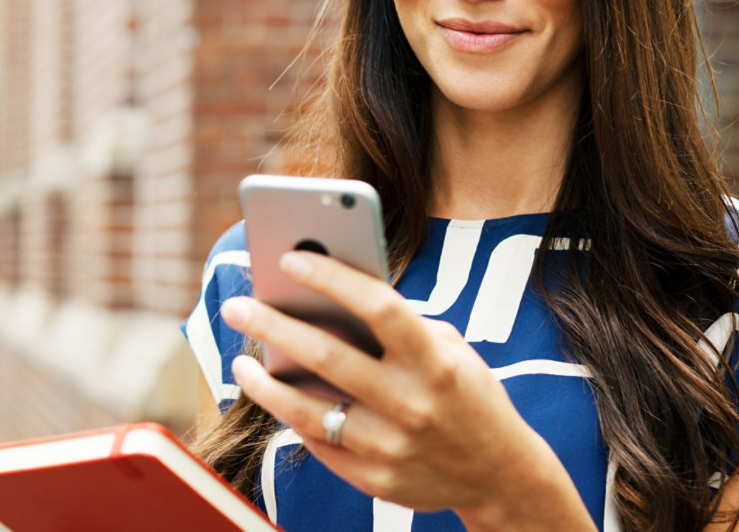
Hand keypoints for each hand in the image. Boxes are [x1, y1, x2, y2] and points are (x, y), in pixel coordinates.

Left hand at [219, 250, 594, 530]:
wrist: (501, 476)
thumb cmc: (465, 393)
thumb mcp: (450, 350)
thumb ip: (398, 327)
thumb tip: (326, 297)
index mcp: (435, 360)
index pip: (378, 306)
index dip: (332, 277)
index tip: (289, 258)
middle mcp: (412, 403)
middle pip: (328, 356)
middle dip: (273, 326)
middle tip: (237, 306)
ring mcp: (392, 447)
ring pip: (308, 410)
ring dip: (265, 384)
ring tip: (241, 361)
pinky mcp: (376, 479)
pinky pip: (320, 443)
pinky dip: (292, 417)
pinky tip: (274, 397)